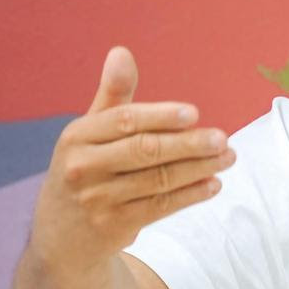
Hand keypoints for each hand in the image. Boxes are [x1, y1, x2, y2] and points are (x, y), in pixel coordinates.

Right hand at [30, 48, 233, 268]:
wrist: (60, 236)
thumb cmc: (85, 170)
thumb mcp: (89, 133)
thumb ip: (113, 96)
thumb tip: (122, 52)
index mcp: (76, 137)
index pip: (123, 121)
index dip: (160, 116)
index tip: (194, 113)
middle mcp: (83, 167)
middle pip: (145, 151)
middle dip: (188, 144)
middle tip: (222, 138)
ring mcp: (98, 199)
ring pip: (158, 180)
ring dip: (199, 168)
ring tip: (228, 157)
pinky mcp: (115, 225)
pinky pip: (161, 206)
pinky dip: (191, 194)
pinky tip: (214, 184)